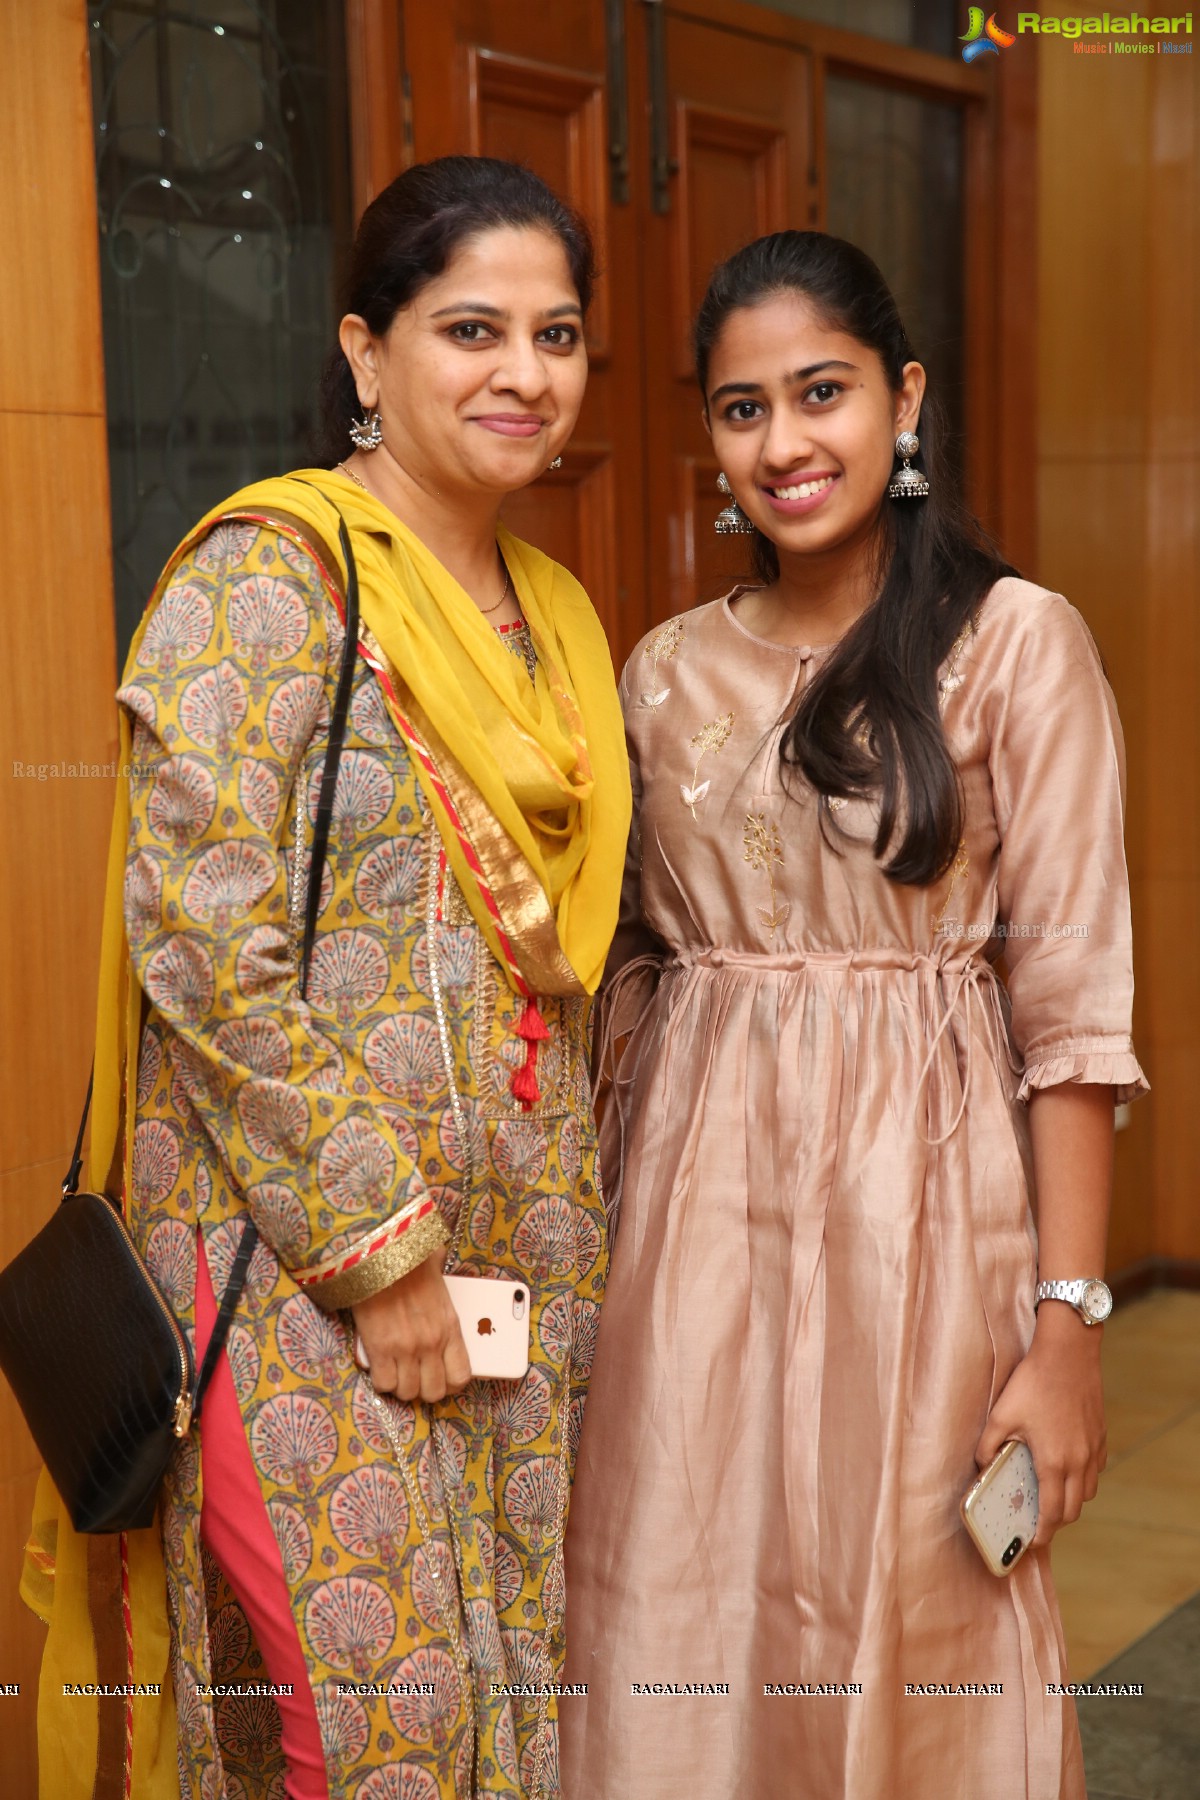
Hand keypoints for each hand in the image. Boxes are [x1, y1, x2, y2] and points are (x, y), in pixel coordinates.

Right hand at [351, 1249, 469, 1403]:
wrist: (380, 1253)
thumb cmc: (410, 1259)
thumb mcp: (438, 1275)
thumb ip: (446, 1286)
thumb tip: (443, 1266)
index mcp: (450, 1326)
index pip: (461, 1376)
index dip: (449, 1384)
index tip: (440, 1379)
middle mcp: (432, 1343)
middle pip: (433, 1392)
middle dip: (423, 1388)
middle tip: (414, 1376)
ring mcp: (406, 1349)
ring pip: (407, 1393)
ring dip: (401, 1385)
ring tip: (395, 1371)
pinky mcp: (379, 1349)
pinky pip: (383, 1384)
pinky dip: (380, 1380)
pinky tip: (378, 1366)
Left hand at [974, 1304, 1106, 1546]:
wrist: (1068, 1352)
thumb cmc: (1034, 1381)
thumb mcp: (1002, 1413)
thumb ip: (988, 1445)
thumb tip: (981, 1466)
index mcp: (1054, 1462)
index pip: (1051, 1514)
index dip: (1042, 1535)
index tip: (1031, 1543)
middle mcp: (1079, 1462)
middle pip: (1072, 1510)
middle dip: (1055, 1523)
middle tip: (1037, 1522)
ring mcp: (1093, 1450)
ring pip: (1087, 1492)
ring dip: (1070, 1501)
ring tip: (1050, 1495)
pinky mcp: (1100, 1436)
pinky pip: (1096, 1470)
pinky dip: (1083, 1479)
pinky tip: (1067, 1467)